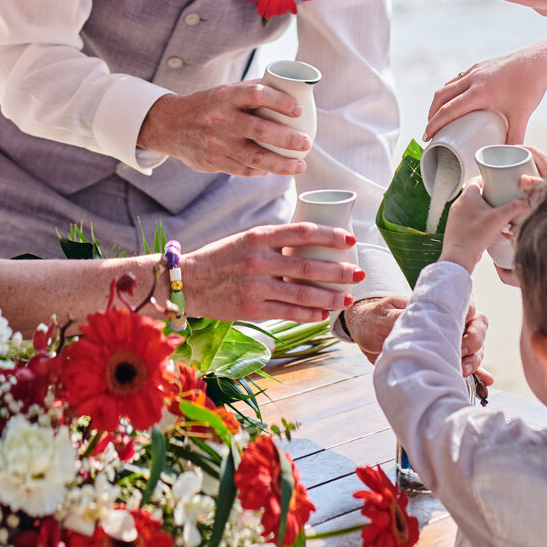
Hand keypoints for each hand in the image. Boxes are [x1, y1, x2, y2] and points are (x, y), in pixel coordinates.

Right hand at [138, 82, 311, 176]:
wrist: (170, 125)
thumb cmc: (208, 105)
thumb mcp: (226, 91)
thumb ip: (254, 91)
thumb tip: (293, 89)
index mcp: (226, 97)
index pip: (257, 94)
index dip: (280, 101)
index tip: (299, 110)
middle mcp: (222, 120)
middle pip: (261, 131)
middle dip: (288, 139)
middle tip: (306, 143)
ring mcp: (217, 144)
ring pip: (255, 158)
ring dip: (282, 164)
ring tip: (300, 165)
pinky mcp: (214, 162)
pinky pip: (244, 170)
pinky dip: (262, 171)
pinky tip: (274, 170)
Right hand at [181, 223, 365, 321]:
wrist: (188, 282)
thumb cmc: (220, 258)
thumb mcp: (244, 240)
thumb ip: (273, 241)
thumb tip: (310, 242)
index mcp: (258, 236)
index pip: (302, 232)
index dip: (330, 235)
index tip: (351, 239)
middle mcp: (258, 260)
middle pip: (308, 265)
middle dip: (339, 271)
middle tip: (359, 273)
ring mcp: (255, 286)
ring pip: (302, 294)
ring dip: (330, 296)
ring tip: (347, 297)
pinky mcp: (251, 309)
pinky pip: (288, 313)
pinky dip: (309, 314)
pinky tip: (323, 314)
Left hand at [345, 294, 491, 377]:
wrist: (365, 333)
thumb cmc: (374, 318)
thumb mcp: (384, 316)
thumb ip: (400, 318)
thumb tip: (415, 322)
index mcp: (435, 305)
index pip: (465, 304)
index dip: (469, 316)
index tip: (462, 329)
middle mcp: (445, 322)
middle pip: (476, 326)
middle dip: (475, 340)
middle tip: (461, 352)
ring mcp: (447, 341)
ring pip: (474, 347)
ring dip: (475, 359)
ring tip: (462, 370)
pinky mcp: (443, 359)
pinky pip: (465, 365)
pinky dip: (477, 373)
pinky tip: (487, 381)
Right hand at [425, 42, 546, 151]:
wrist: (538, 59)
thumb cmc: (530, 86)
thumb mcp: (522, 115)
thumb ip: (515, 138)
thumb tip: (510, 157)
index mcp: (479, 92)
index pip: (448, 110)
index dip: (434, 124)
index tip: (427, 137)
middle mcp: (472, 79)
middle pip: (440, 97)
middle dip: (431, 115)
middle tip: (430, 131)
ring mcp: (474, 71)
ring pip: (446, 86)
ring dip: (438, 102)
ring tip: (438, 117)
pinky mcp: (478, 66)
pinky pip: (456, 79)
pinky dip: (449, 91)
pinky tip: (454, 99)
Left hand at [440, 178, 533, 274]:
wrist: (459, 255)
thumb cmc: (474, 235)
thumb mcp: (499, 218)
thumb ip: (515, 208)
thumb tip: (527, 203)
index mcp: (467, 196)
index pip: (477, 180)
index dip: (489, 182)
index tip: (499, 185)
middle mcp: (459, 205)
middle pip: (478, 195)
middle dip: (491, 199)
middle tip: (502, 202)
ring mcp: (457, 217)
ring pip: (475, 209)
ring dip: (487, 213)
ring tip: (499, 218)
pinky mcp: (458, 229)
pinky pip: (472, 221)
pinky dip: (482, 224)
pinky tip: (491, 231)